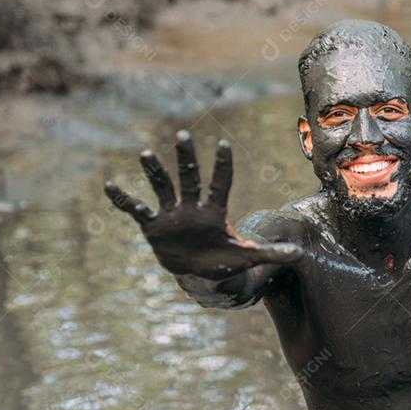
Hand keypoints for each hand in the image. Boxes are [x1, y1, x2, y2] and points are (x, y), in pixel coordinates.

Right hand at [104, 130, 302, 278]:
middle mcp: (192, 207)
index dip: (222, 166)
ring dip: (155, 172)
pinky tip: (110, 185)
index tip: (223, 144)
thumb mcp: (247, 257)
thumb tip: (301, 255)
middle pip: (190, 179)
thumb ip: (270, 254)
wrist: (198, 273)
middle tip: (183, 136)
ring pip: (163, 188)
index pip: (220, 184)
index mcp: (214, 212)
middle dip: (187, 160)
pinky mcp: (154, 226)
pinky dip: (123, 199)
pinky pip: (136, 210)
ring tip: (145, 153)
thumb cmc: (223, 260)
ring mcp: (172, 215)